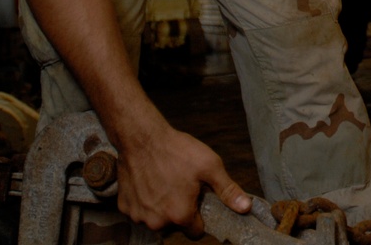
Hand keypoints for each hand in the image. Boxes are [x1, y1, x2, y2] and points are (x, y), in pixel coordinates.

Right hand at [115, 122, 250, 236]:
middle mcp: (158, 222)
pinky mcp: (124, 207)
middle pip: (175, 225)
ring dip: (161, 207)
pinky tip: (150, 182)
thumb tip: (245, 207)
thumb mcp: (210, 166)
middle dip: (180, 210)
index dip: (200, 217)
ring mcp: (138, 216)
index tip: (198, 200)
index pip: (196, 232)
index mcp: (181, 215)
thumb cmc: (177, 150)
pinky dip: (145, 201)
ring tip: (165, 182)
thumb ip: (228, 190)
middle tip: (182, 186)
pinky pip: (139, 211)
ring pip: (156, 219)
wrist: (142, 138)